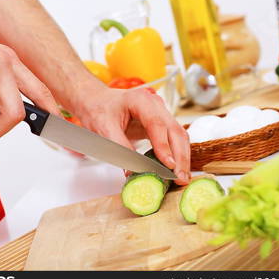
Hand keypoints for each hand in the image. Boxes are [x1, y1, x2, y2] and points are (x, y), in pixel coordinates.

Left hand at [75, 87, 190, 184]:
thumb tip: (132, 171)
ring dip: (182, 158)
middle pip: (174, 131)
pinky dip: (178, 155)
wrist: (96, 101)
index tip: (168, 165)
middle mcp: (155, 104)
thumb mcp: (104, 129)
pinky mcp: (161, 124)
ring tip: (181, 178)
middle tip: (179, 178)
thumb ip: (120, 149)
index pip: (157, 124)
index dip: (164, 146)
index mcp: (140, 100)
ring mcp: (161, 113)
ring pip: (179, 136)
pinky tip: (177, 170)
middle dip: (180, 156)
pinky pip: (174, 139)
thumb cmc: (99, 109)